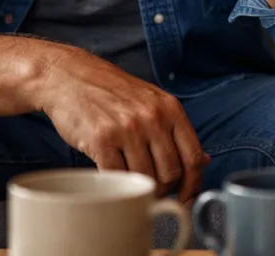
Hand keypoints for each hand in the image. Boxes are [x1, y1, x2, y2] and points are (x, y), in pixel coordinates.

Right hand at [35, 46, 209, 200]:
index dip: (192, 184)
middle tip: (153, 192)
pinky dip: (116, 184)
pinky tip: (113, 179)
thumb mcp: (152, 102)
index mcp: (170, 109)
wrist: (71, 76)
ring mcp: (127, 129)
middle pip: (171, 173)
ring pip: (145, 178)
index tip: (186, 198)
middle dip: (164, 190)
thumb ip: (175, 131)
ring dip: (139, 189)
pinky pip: (116, 176)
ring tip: (132, 185)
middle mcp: (152, 117)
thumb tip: (203, 160)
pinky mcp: (102, 140)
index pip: (192, 156)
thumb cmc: (112, 91)